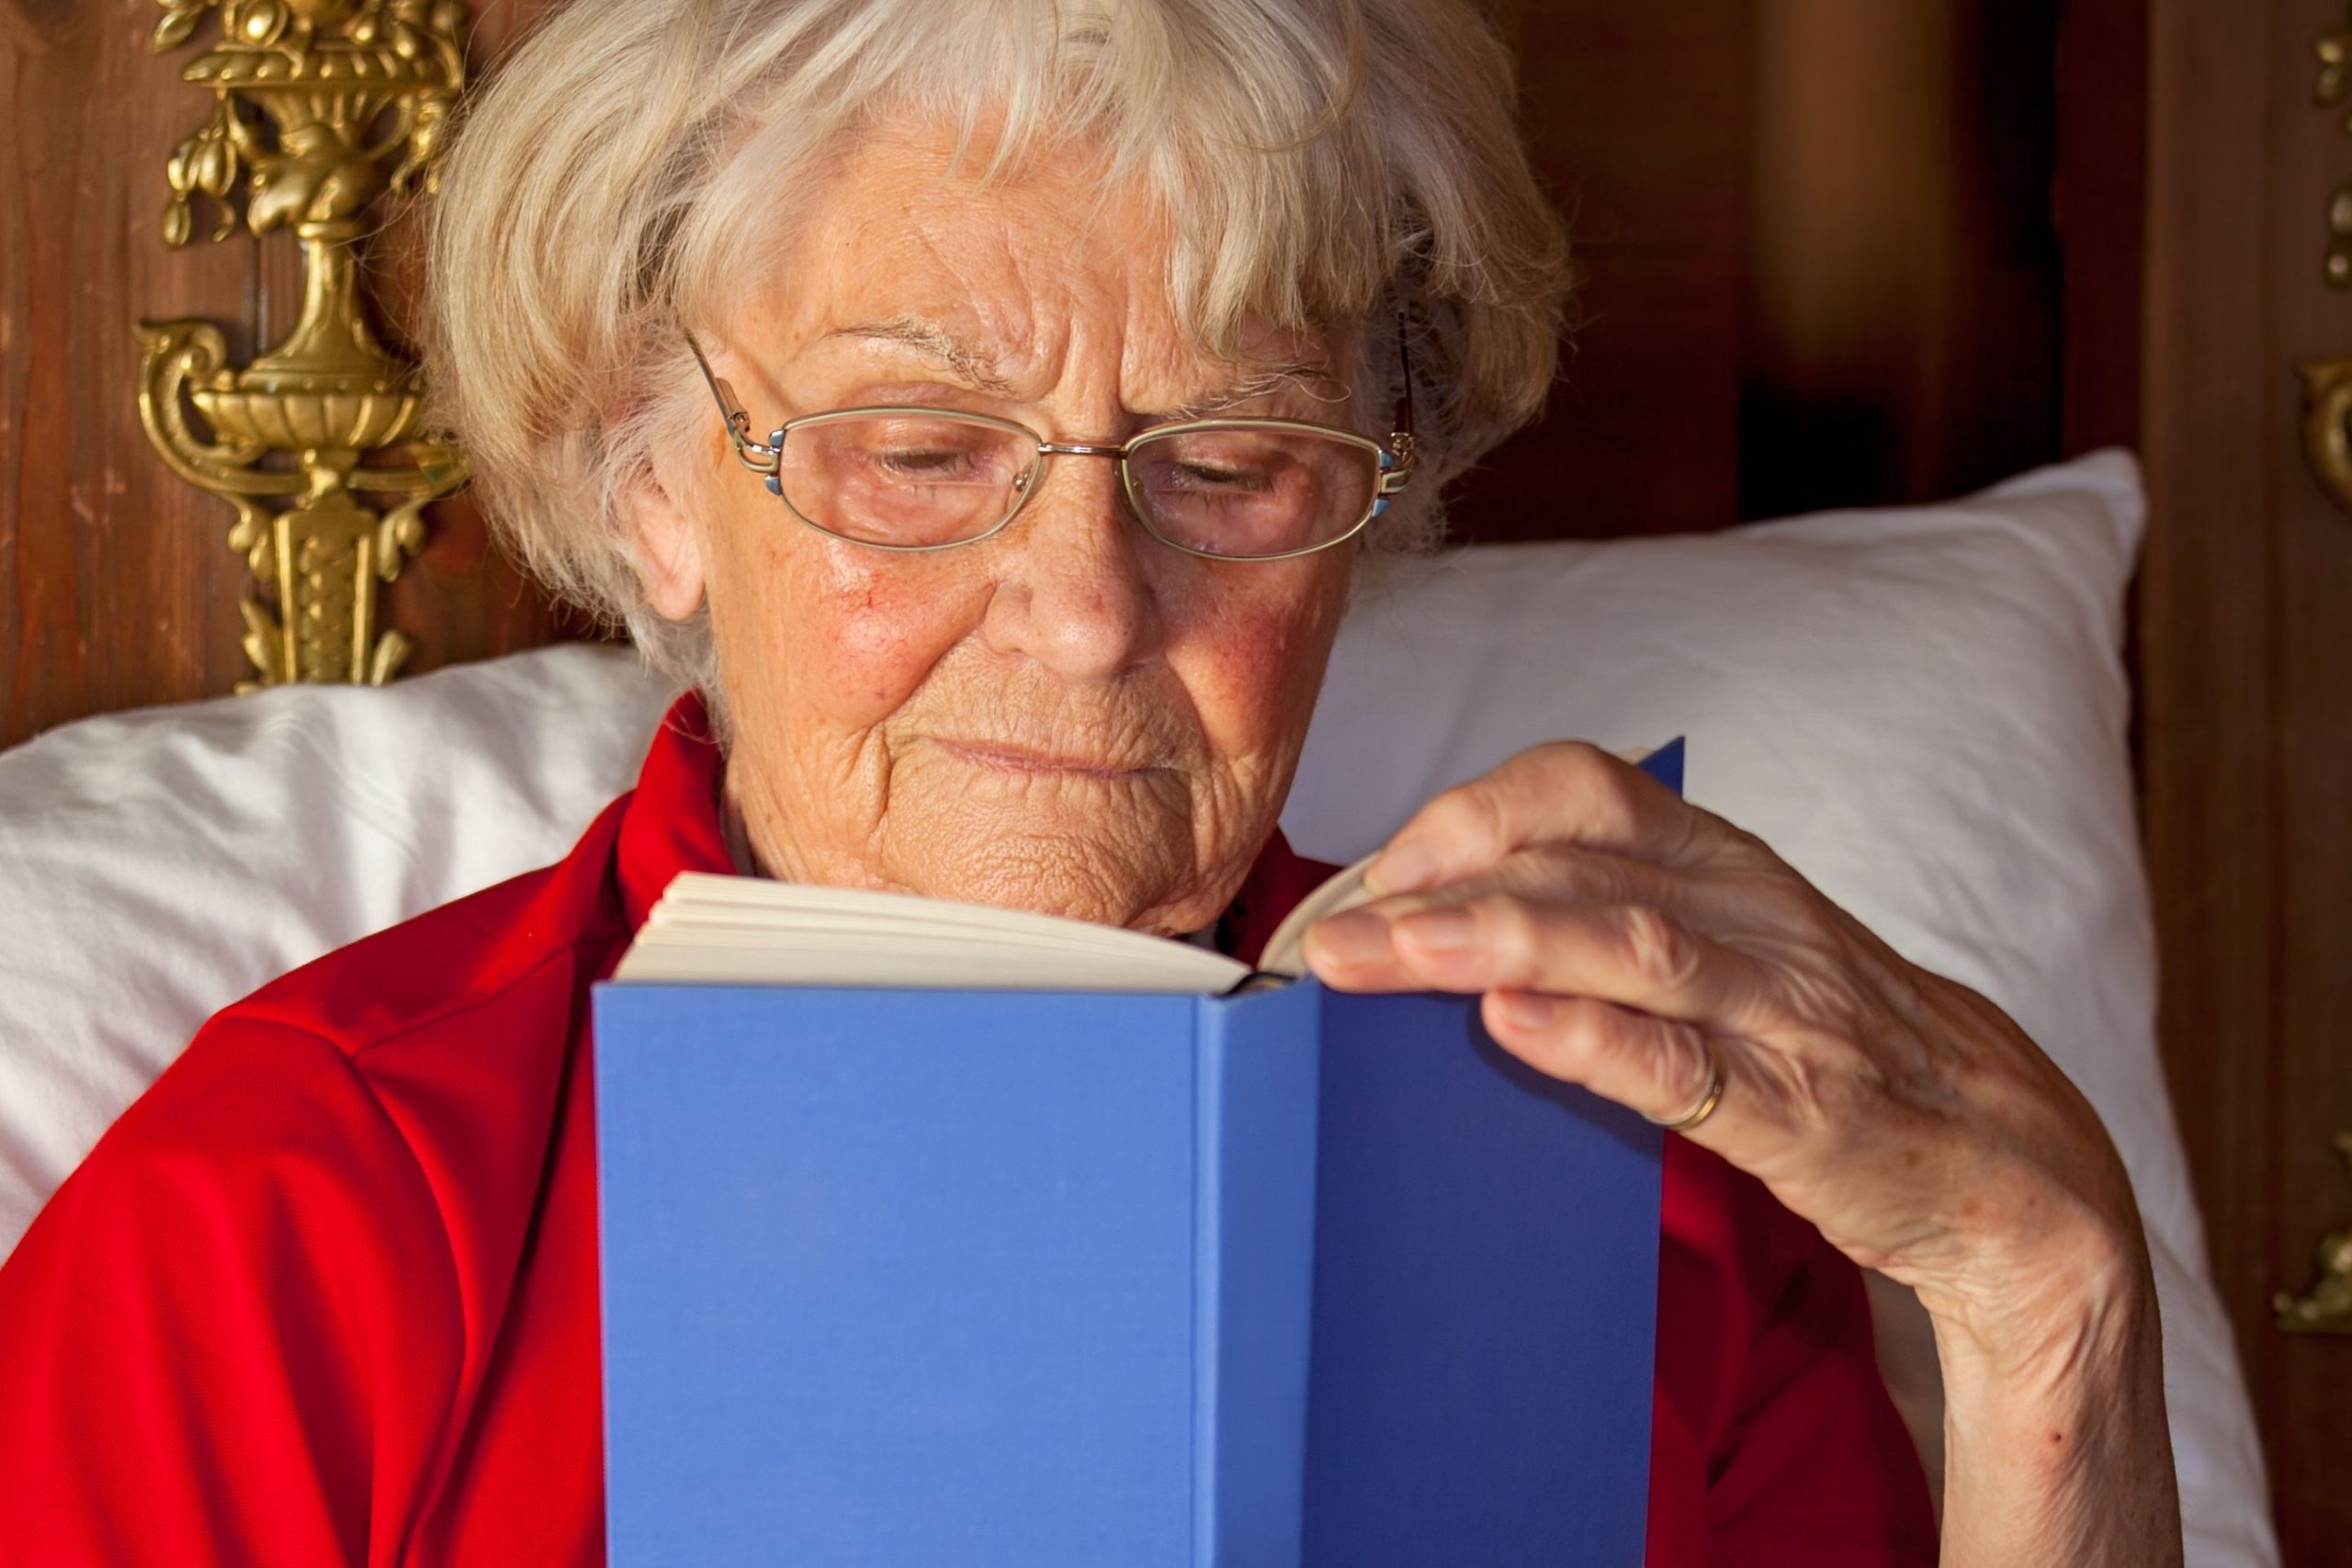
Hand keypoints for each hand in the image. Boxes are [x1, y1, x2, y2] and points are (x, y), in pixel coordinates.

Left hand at [1301, 740, 2135, 1363]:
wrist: (2008, 1161)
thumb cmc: (1831, 1048)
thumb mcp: (1731, 951)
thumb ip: (1610, 924)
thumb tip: (1440, 928)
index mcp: (1723, 864)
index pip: (1584, 787)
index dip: (1469, 813)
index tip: (1373, 873)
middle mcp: (1749, 915)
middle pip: (1578, 864)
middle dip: (1437, 888)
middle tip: (1330, 940)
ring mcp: (1781, 1009)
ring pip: (1629, 944)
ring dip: (1494, 939)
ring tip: (1387, 958)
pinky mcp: (1805, 1110)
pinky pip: (1692, 1064)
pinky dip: (1598, 1040)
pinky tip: (1516, 1027)